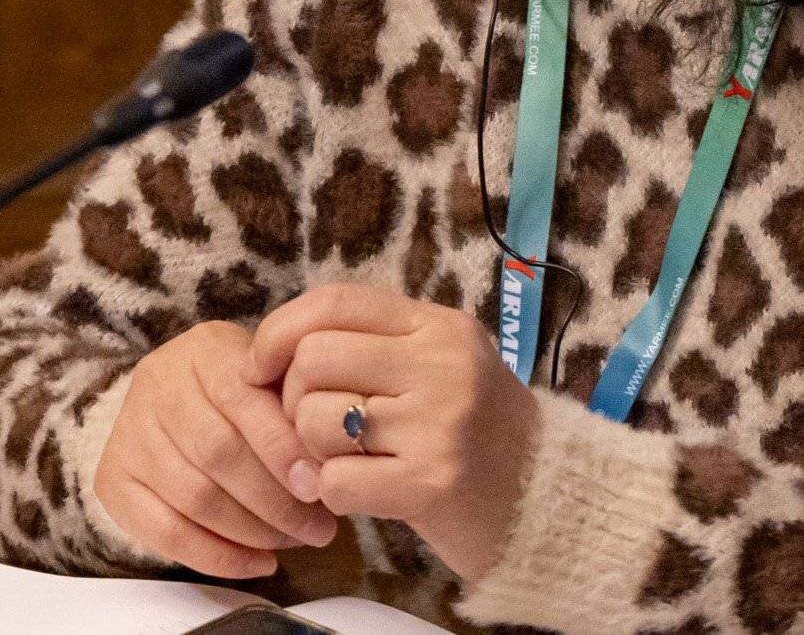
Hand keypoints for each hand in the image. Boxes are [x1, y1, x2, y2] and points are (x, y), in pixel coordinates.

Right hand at [95, 319, 340, 577]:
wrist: (173, 400)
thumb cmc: (243, 393)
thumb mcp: (272, 377)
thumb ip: (297, 407)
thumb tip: (331, 463)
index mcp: (205, 349)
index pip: (241, 398)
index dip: (282, 447)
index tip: (319, 484)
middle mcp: (157, 384)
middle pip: (217, 453)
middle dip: (276, 500)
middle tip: (319, 528)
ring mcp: (129, 433)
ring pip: (194, 498)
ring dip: (253, 532)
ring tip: (295, 542)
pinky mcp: (112, 481)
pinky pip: (165, 534)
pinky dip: (217, 557)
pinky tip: (258, 562)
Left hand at [245, 283, 542, 581]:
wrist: (544, 500)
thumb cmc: (475, 431)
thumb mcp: (441, 364)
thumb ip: (373, 346)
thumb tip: (276, 350)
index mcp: (440, 326)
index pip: (335, 302)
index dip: (280, 331)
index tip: (259, 366)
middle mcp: (442, 364)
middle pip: (313, 360)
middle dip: (292, 399)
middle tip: (317, 428)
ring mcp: (438, 424)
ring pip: (315, 420)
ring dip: (313, 451)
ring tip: (349, 460)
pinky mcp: (429, 484)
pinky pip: (333, 480)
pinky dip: (331, 493)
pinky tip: (361, 493)